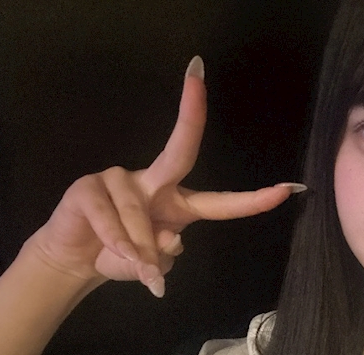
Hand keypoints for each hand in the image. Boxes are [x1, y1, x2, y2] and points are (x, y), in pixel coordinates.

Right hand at [29, 56, 304, 296]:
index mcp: (181, 204)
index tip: (288, 189)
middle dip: (191, 114)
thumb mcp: (151, 265)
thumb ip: (164, 257)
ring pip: (141, 215)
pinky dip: (116, 242)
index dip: (254, 200)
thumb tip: (170, 239)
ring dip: (138, 249)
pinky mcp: (90, 185)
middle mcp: (157, 184)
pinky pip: (112, 218)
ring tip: (131, 262)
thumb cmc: (121, 256)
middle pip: (181, 150)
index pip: (223, 202)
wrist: (76, 260)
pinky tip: (109, 250)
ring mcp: (122, 179)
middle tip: (197, 79)